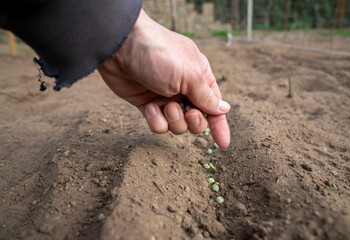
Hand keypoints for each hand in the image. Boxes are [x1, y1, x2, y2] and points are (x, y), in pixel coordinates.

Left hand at [97, 9, 230, 148]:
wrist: (120, 48)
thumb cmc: (160, 54)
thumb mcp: (189, 74)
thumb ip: (207, 96)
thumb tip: (224, 109)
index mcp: (199, 78)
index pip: (214, 106)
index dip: (219, 125)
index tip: (223, 144)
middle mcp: (184, 89)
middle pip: (197, 120)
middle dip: (194, 122)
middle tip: (189, 114)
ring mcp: (164, 98)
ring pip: (177, 126)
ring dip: (173, 120)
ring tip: (165, 105)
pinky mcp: (147, 105)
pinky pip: (158, 125)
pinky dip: (155, 120)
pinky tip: (148, 107)